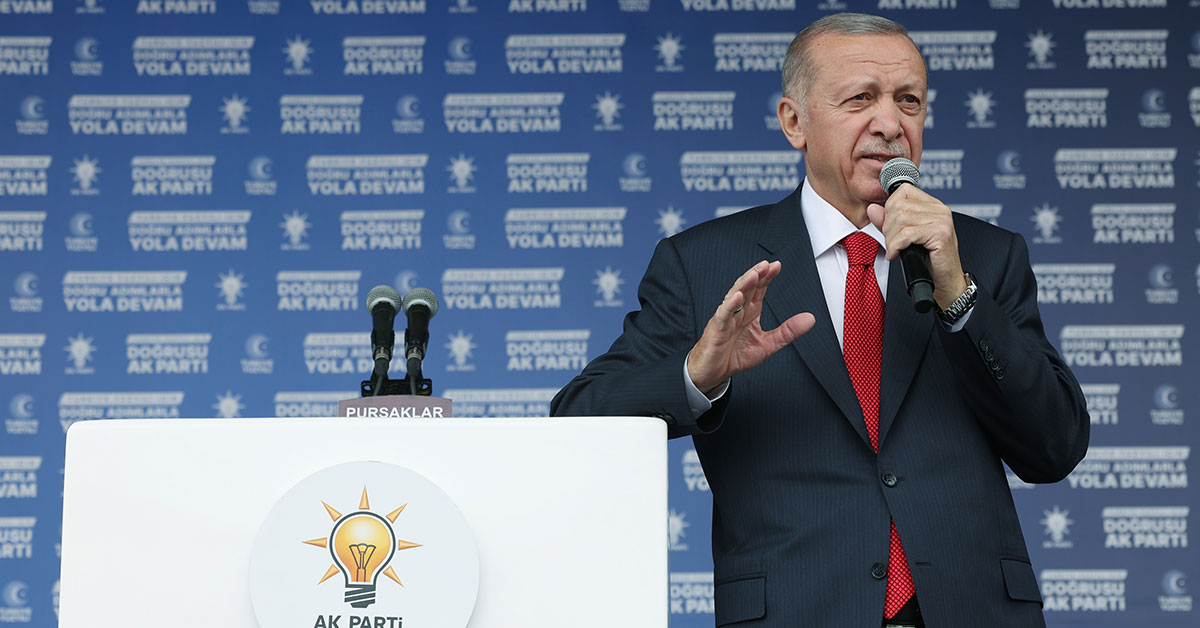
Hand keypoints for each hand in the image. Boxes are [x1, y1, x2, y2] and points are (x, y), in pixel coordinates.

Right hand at [686, 260, 815, 393]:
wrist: (713, 372)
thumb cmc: (735, 355)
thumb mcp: (768, 345)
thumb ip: (788, 331)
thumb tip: (810, 319)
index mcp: (750, 312)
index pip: (759, 289)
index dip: (767, 277)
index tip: (777, 266)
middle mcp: (738, 311)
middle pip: (747, 287)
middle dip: (757, 275)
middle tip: (767, 264)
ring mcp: (726, 318)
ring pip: (734, 296)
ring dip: (744, 284)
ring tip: (754, 274)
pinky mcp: (717, 329)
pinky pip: (723, 315)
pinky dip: (729, 306)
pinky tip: (737, 297)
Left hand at [866, 185, 967, 308]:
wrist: (945, 281)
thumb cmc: (928, 260)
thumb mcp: (904, 237)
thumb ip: (888, 221)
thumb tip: (872, 208)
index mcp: (933, 205)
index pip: (903, 191)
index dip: (890, 208)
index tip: (890, 227)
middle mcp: (939, 209)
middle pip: (899, 206)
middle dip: (888, 227)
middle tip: (892, 243)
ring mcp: (942, 220)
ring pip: (901, 220)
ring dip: (891, 239)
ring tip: (895, 250)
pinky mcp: (940, 234)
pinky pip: (907, 234)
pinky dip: (896, 246)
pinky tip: (897, 255)